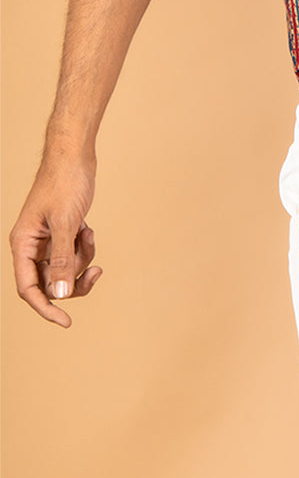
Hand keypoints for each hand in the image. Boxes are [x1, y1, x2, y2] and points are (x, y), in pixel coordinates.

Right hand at [9, 154, 101, 327]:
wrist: (75, 155)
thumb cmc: (65, 182)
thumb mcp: (66, 223)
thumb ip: (63, 259)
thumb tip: (61, 294)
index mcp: (23, 244)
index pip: (28, 288)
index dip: (45, 308)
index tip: (67, 322)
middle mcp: (32, 245)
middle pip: (51, 283)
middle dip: (74, 278)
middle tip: (96, 272)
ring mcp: (48, 240)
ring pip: (66, 269)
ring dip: (83, 259)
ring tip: (89, 235)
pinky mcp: (63, 233)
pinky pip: (75, 254)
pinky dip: (85, 246)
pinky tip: (88, 228)